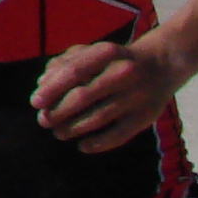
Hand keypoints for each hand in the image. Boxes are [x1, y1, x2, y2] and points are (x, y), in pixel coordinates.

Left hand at [32, 37, 185, 152]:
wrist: (162, 64)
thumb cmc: (116, 60)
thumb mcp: (93, 52)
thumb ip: (66, 63)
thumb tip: (42, 85)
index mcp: (108, 52)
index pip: (74, 72)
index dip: (52, 89)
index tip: (36, 102)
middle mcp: (124, 72)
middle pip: (83, 96)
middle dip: (58, 112)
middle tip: (44, 121)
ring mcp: (136, 96)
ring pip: (97, 118)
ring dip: (73, 129)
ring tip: (59, 133)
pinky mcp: (145, 116)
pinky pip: (117, 135)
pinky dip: (97, 144)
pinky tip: (83, 146)